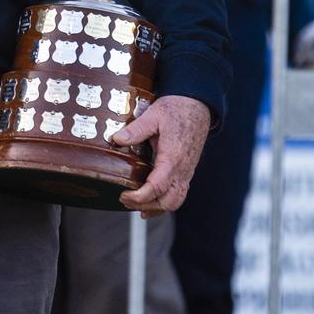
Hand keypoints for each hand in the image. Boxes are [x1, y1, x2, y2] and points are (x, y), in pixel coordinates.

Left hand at [113, 95, 210, 216]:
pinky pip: (179, 194)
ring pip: (176, 201)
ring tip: (137, 207)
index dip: (140, 196)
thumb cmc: (176, 109)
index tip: (124, 195)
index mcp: (173, 157)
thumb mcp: (153, 115)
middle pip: (168, 201)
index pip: (158, 187)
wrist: (197, 105)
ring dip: (157, 208)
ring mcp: (186, 172)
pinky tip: (152, 202)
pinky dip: (165, 202)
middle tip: (125, 200)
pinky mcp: (186, 170)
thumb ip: (136, 129)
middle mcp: (182, 169)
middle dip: (146, 206)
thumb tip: (116, 139)